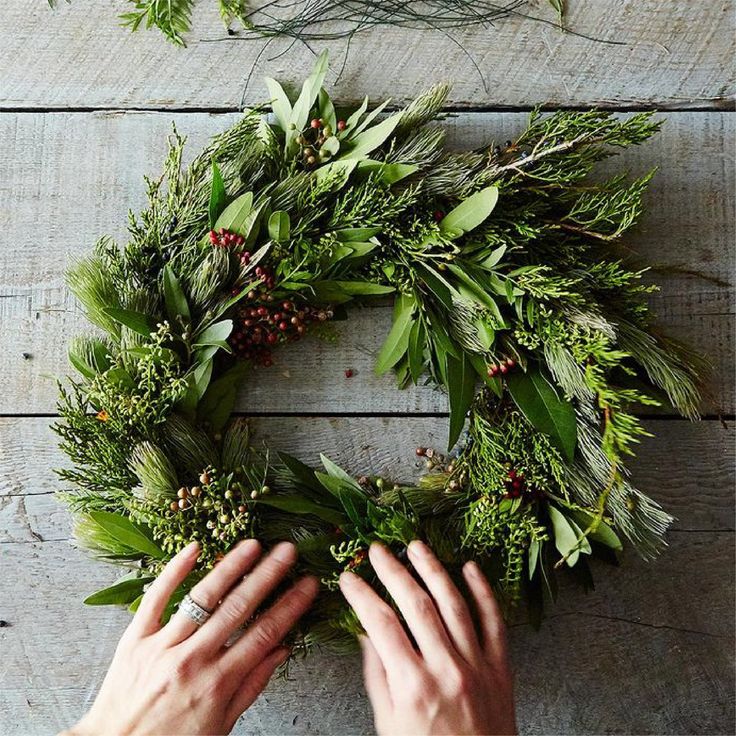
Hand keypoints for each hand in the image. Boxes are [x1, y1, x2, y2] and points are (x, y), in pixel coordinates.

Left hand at [64, 539, 317, 735]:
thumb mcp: (220, 725)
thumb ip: (251, 685)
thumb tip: (281, 650)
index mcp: (217, 683)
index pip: (263, 634)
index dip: (290, 606)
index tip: (307, 584)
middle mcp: (192, 660)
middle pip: (238, 608)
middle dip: (267, 575)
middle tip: (287, 551)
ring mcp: (162, 646)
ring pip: (202, 598)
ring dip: (231, 567)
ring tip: (253, 545)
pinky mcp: (134, 639)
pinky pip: (156, 598)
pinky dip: (174, 571)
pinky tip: (194, 548)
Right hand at [340, 541, 515, 735]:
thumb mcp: (389, 725)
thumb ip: (378, 676)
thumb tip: (367, 634)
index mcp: (413, 686)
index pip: (381, 624)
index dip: (362, 595)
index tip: (349, 578)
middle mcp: (446, 669)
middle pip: (416, 605)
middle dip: (393, 571)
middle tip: (377, 550)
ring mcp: (478, 666)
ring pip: (454, 604)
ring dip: (433, 569)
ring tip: (416, 547)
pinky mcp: (502, 668)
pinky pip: (494, 621)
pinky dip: (483, 591)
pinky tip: (469, 568)